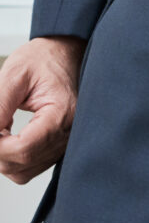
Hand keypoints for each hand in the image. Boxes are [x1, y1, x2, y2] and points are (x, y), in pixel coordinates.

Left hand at [0, 35, 83, 184]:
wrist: (65, 51)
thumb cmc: (45, 58)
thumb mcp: (13, 75)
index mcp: (61, 113)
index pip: (23, 148)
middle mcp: (69, 131)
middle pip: (23, 163)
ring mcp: (66, 140)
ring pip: (25, 172)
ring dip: (4, 158)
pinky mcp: (60, 144)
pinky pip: (32, 167)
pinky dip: (14, 159)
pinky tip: (8, 139)